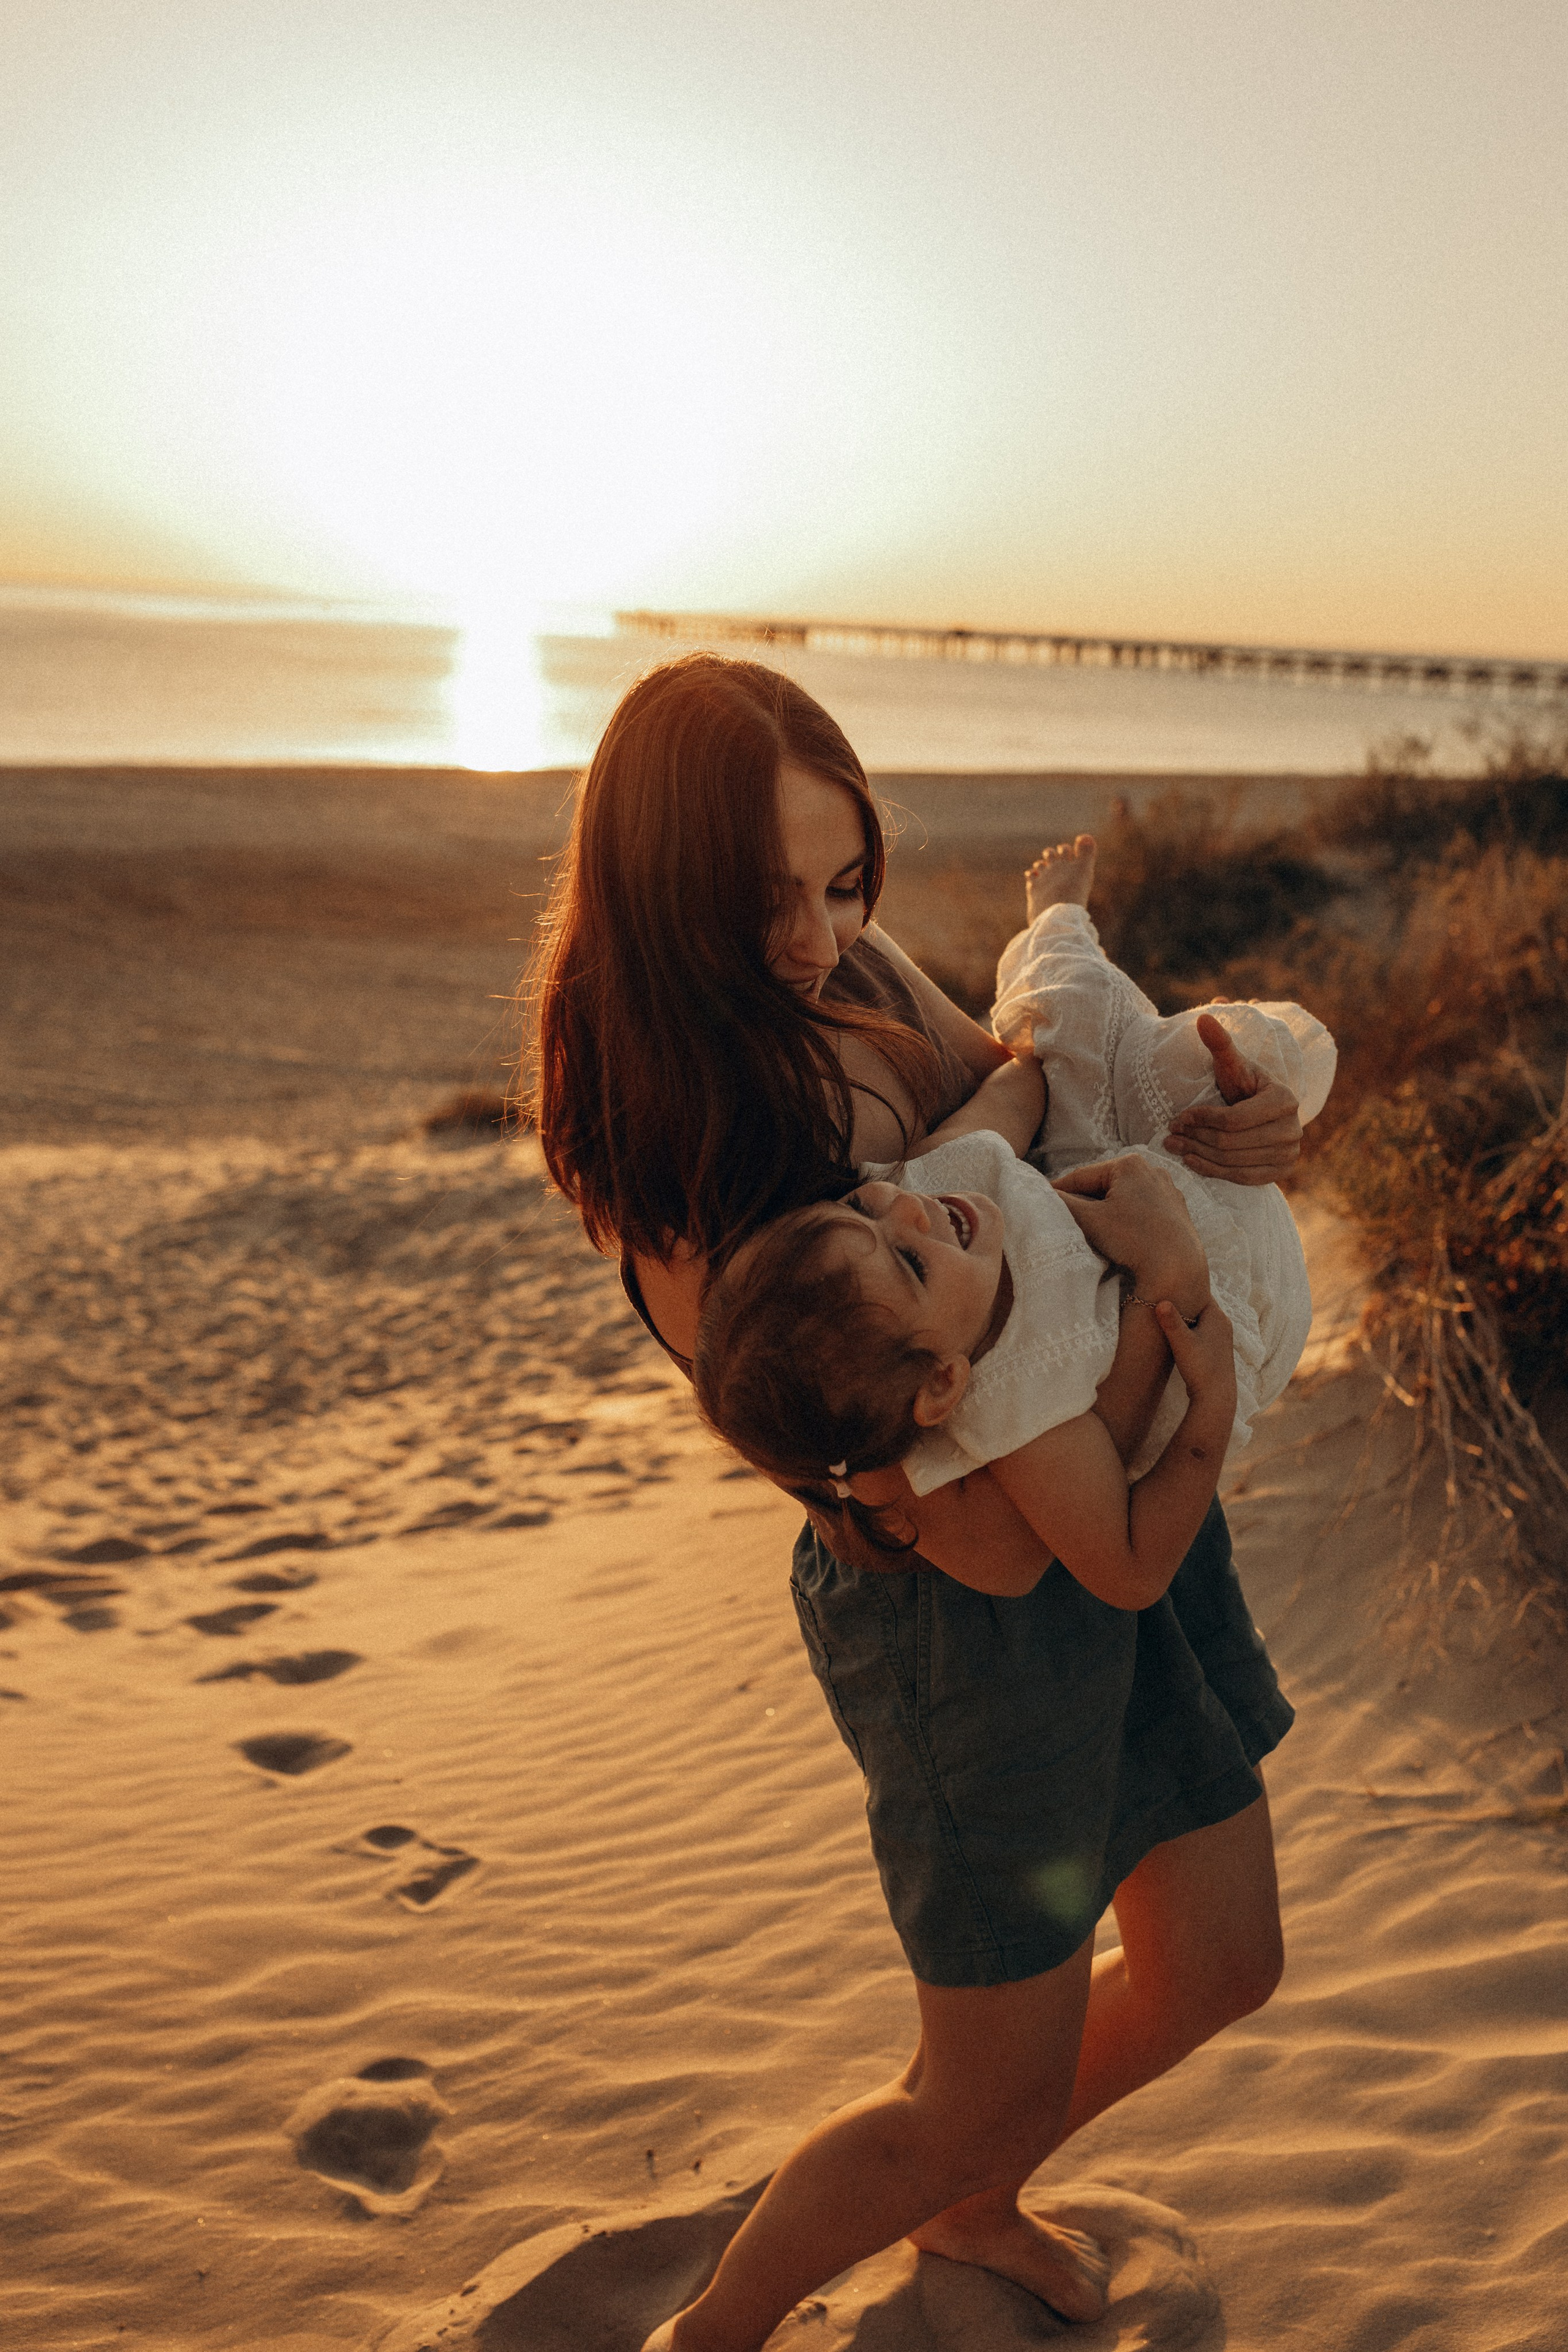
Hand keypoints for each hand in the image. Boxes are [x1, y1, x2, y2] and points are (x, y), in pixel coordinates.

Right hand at [1053, 1153, 1208, 1307]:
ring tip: (1089, 1227)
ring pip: (1124, 1197)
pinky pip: (1142, 1208)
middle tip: (1063, 1216)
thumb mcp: (1091, 1220)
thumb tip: (1041, 1194)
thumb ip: (1063, 1203)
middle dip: (1084, 1200)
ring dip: (1105, 1209)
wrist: (1178, 1267)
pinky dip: (1127, 1217)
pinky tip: (1120, 1233)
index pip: (1082, 1176)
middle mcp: (1152, 1169)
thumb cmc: (1134, 1239)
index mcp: (1129, 1164)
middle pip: (1104, 1185)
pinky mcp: (1177, 1209)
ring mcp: (1167, 1189)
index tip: (1041, 1199)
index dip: (1059, 1189)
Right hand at [1152, 1293, 1236, 1416]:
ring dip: (1186, 1317)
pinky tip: (1176, 1334)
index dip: (1184, 1287)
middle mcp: (1223, 1324)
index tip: (1167, 1283)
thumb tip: (1161, 1302)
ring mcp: (1221, 1337)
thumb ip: (1171, 1322)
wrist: (1216, 1396)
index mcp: (1217, 1317)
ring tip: (1166, 1313)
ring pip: (1200, 1319)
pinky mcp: (1216, 1349)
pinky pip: (1201, 1330)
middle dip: (1183, 1301)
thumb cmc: (1200, 1368)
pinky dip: (1190, 1329)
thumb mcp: (1182, 1343)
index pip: (1199, 1293)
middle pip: (1199, 1305)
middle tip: (1162, 1295)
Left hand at [1164, 1012, 1301, 1183]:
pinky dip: (1214, 1172)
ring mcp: (1290, 1153)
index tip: (1176, 1117)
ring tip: (1174, 1146)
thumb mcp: (1230, 1064)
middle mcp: (1293, 1129)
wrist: (1259, 1110)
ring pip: (1234, 1162)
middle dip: (1195, 1138)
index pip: (1234, 1120)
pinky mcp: (1282, 1171)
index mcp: (1284, 1099)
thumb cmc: (1240, 1084)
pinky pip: (1243, 1178)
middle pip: (1231, 1143)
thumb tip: (1203, 1018)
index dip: (1201, 1119)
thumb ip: (1220, 1043)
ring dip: (1199, 1155)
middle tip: (1169, 1135)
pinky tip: (1192, 1162)